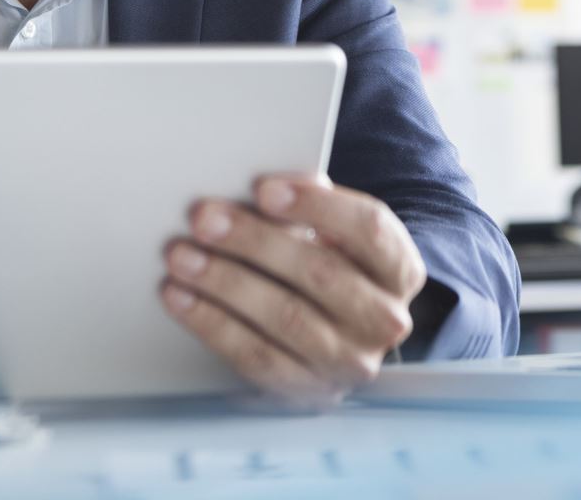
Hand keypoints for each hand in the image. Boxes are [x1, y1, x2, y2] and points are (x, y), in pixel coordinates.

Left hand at [160, 175, 428, 409]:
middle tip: (203, 219)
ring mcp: (350, 362)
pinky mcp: (309, 391)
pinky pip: (256, 357)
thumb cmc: (330, 264)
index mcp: (400, 268)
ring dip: (225, 283)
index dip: (315, 206)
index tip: (262, 188)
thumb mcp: (335, 232)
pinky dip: (212, 324)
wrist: (339, 333)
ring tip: (181, 257)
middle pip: (320, 273)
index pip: (368, 229)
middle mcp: (385, 320)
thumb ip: (312, 204)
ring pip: (286, 317)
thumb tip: (266, 189)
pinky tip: (180, 297)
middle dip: (255, 242)